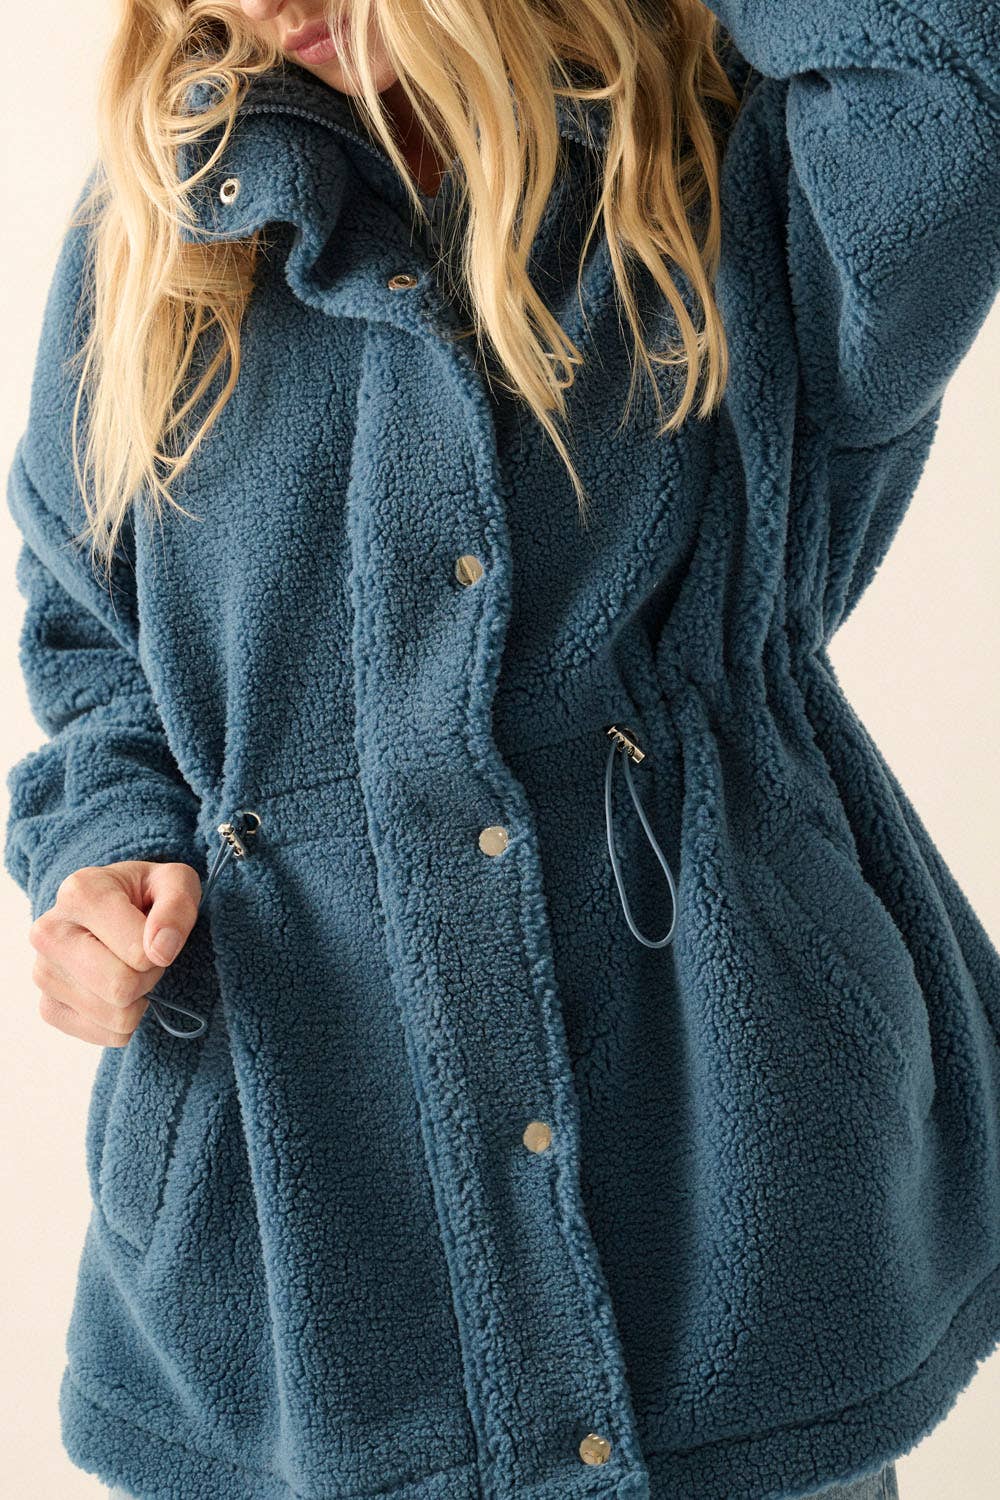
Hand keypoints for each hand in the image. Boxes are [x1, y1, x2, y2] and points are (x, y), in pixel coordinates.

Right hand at [28, 860, 201, 1046]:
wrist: (111, 908)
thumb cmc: (146, 895)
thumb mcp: (175, 882)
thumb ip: (178, 906)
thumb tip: (161, 950)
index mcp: (80, 893)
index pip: (139, 954)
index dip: (161, 951)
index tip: (155, 935)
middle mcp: (49, 932)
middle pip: (121, 988)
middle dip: (149, 978)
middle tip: (146, 958)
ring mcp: (43, 973)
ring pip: (115, 1017)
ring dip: (138, 1000)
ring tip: (129, 969)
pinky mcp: (48, 1007)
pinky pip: (106, 1036)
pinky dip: (124, 1021)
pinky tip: (116, 991)